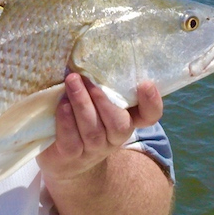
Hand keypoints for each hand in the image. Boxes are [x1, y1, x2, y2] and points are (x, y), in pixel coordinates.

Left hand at [36, 73, 162, 180]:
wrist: (63, 159)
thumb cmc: (79, 119)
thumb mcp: (93, 100)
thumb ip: (97, 84)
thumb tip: (85, 55)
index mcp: (126, 120)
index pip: (149, 116)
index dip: (152, 103)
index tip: (146, 84)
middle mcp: (114, 137)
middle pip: (119, 124)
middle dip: (102, 99)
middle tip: (86, 78)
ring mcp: (93, 149)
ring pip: (93, 130)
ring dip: (81, 104)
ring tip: (71, 82)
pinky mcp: (71, 156)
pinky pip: (72, 140)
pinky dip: (66, 121)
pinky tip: (61, 105)